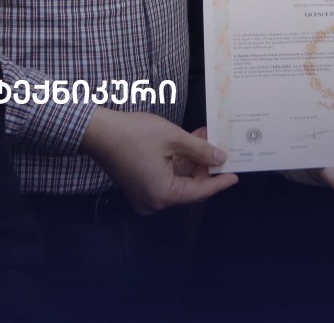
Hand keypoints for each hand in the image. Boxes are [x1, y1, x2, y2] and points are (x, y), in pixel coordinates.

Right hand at [79, 108, 237, 214]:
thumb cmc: (133, 134)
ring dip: (191, 160)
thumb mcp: (174, 139)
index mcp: (163, 195)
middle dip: (204, 165)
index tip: (235, 175)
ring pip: (177, 180)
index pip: (199, 192)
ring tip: (205, 137)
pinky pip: (164, 177)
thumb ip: (200, 151)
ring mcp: (144, 195)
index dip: (219, 182)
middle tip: (220, 146)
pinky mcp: (138, 186)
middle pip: (188, 186)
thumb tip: (220, 159)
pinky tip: (188, 144)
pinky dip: (177, 163)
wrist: (98, 131)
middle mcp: (153, 202)